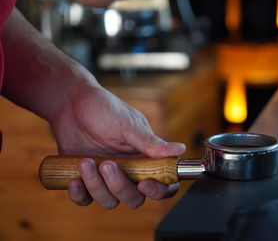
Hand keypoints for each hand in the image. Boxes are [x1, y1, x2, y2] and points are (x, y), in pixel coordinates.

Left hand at [49, 86, 185, 208]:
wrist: (70, 103)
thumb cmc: (103, 108)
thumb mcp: (128, 125)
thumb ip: (151, 142)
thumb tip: (180, 150)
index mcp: (146, 158)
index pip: (163, 183)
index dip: (158, 190)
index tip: (144, 183)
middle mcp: (129, 171)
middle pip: (134, 198)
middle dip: (119, 186)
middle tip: (107, 165)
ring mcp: (107, 178)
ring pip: (109, 201)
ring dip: (97, 187)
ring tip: (85, 162)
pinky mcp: (86, 180)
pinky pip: (85, 200)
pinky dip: (79, 194)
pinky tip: (73, 179)